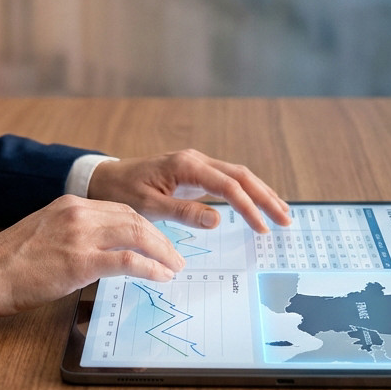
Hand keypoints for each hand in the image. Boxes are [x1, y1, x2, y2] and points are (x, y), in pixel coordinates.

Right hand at [0, 195, 186, 316]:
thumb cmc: (11, 262)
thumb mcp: (44, 233)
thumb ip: (73, 234)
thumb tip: (101, 251)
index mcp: (69, 204)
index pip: (120, 209)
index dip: (144, 226)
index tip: (158, 241)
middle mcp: (78, 213)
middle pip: (134, 219)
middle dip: (160, 238)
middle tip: (175, 256)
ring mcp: (80, 236)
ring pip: (136, 235)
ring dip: (162, 252)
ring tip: (174, 267)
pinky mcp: (80, 262)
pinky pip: (127, 261)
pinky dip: (150, 268)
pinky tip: (160, 276)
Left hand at [87, 149, 291, 232]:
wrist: (105, 179)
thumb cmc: (122, 192)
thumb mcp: (148, 207)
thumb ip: (183, 212)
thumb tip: (218, 219)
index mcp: (186, 166)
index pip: (228, 185)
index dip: (249, 206)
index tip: (262, 228)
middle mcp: (196, 161)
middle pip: (241, 176)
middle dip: (265, 197)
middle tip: (285, 220)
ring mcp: (196, 166)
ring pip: (238, 176)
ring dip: (260, 194)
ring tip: (281, 213)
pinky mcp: (195, 175)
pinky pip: (226, 181)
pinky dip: (245, 193)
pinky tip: (257, 206)